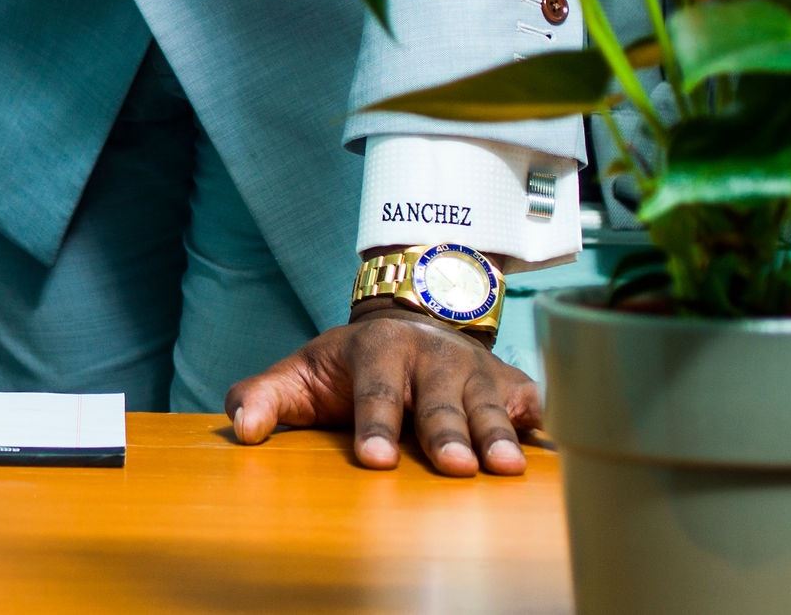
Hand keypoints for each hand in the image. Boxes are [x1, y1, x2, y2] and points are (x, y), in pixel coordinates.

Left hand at [225, 305, 541, 475]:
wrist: (414, 322)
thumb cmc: (352, 364)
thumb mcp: (302, 374)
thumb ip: (265, 398)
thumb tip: (240, 431)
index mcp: (377, 347)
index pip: (374, 390)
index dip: (374, 424)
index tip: (373, 460)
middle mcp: (432, 354)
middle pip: (437, 400)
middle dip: (444, 432)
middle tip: (451, 467)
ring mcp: (477, 369)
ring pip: (488, 404)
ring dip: (496, 435)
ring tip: (506, 468)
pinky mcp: (514, 384)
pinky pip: (533, 407)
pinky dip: (541, 428)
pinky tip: (550, 453)